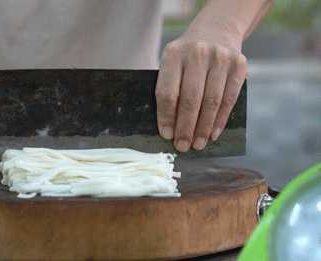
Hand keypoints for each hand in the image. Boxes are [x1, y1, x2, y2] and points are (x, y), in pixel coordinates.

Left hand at [155, 32, 246, 151]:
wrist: (217, 30)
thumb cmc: (187, 57)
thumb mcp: (172, 63)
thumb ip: (169, 88)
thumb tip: (169, 129)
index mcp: (174, 54)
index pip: (168, 92)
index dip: (166, 117)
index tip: (166, 135)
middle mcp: (197, 53)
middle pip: (190, 99)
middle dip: (185, 127)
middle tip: (182, 146)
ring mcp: (221, 58)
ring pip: (211, 102)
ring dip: (204, 128)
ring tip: (198, 144)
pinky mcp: (239, 65)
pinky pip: (229, 99)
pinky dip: (220, 120)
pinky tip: (213, 133)